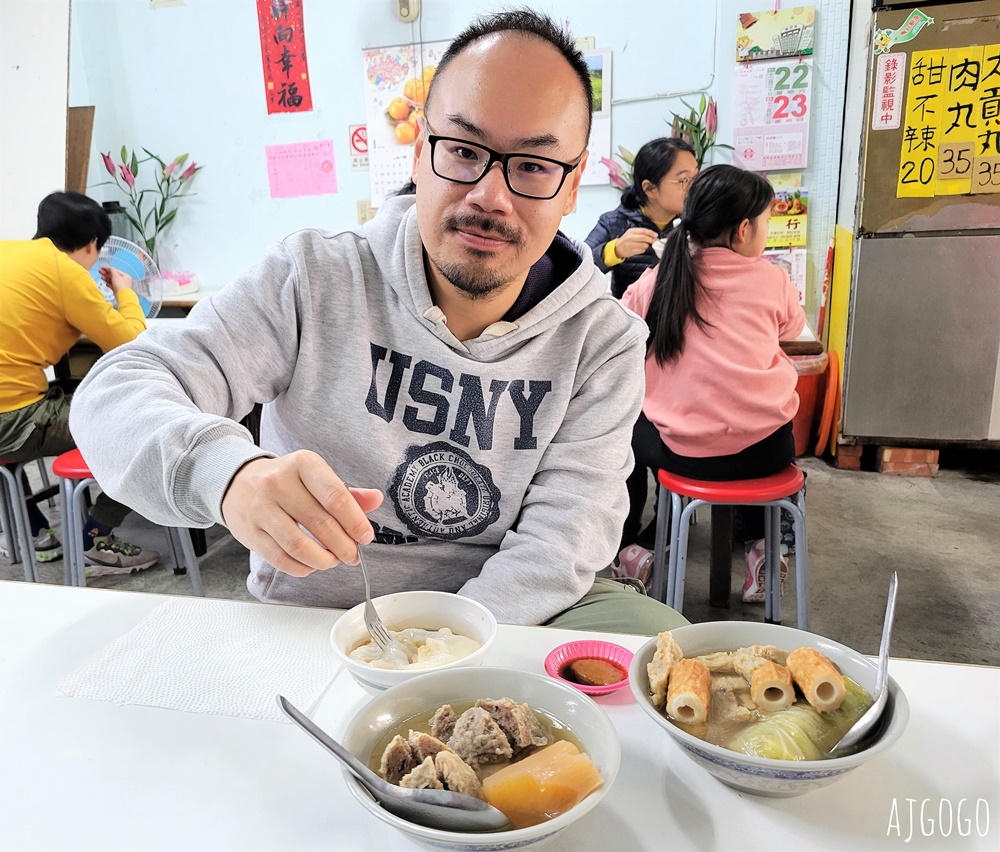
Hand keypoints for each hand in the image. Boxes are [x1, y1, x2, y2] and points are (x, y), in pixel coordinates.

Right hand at [100, 266, 133, 294]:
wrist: (122, 296)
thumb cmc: (121, 285)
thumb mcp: (116, 275)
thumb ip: (112, 270)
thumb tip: (109, 268)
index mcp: (125, 276)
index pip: (116, 271)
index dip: (108, 269)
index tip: (102, 268)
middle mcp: (124, 280)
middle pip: (113, 275)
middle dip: (106, 273)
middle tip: (100, 272)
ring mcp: (120, 285)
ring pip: (112, 280)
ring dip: (106, 278)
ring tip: (102, 277)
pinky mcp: (117, 290)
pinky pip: (112, 285)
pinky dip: (109, 284)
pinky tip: (106, 283)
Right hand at [221, 450, 383, 577]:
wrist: (237, 481)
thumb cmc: (285, 481)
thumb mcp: (315, 476)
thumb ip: (346, 492)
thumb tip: (376, 499)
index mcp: (304, 464)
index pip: (336, 496)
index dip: (355, 522)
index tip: (365, 537)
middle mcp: (279, 482)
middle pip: (320, 523)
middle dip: (343, 546)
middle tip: (352, 555)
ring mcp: (261, 507)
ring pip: (298, 545)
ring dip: (322, 560)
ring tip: (332, 561)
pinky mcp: (249, 531)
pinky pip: (279, 558)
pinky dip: (300, 567)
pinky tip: (310, 565)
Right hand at [613, 228, 658, 259]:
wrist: (617, 248)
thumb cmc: (626, 240)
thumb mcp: (631, 233)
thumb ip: (641, 233)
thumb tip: (652, 235)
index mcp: (631, 231)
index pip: (643, 231)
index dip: (651, 233)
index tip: (656, 235)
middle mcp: (630, 237)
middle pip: (643, 237)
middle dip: (650, 239)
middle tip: (654, 241)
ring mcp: (630, 245)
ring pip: (643, 245)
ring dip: (647, 245)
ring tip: (646, 245)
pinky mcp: (631, 251)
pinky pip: (641, 250)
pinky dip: (643, 250)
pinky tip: (641, 249)